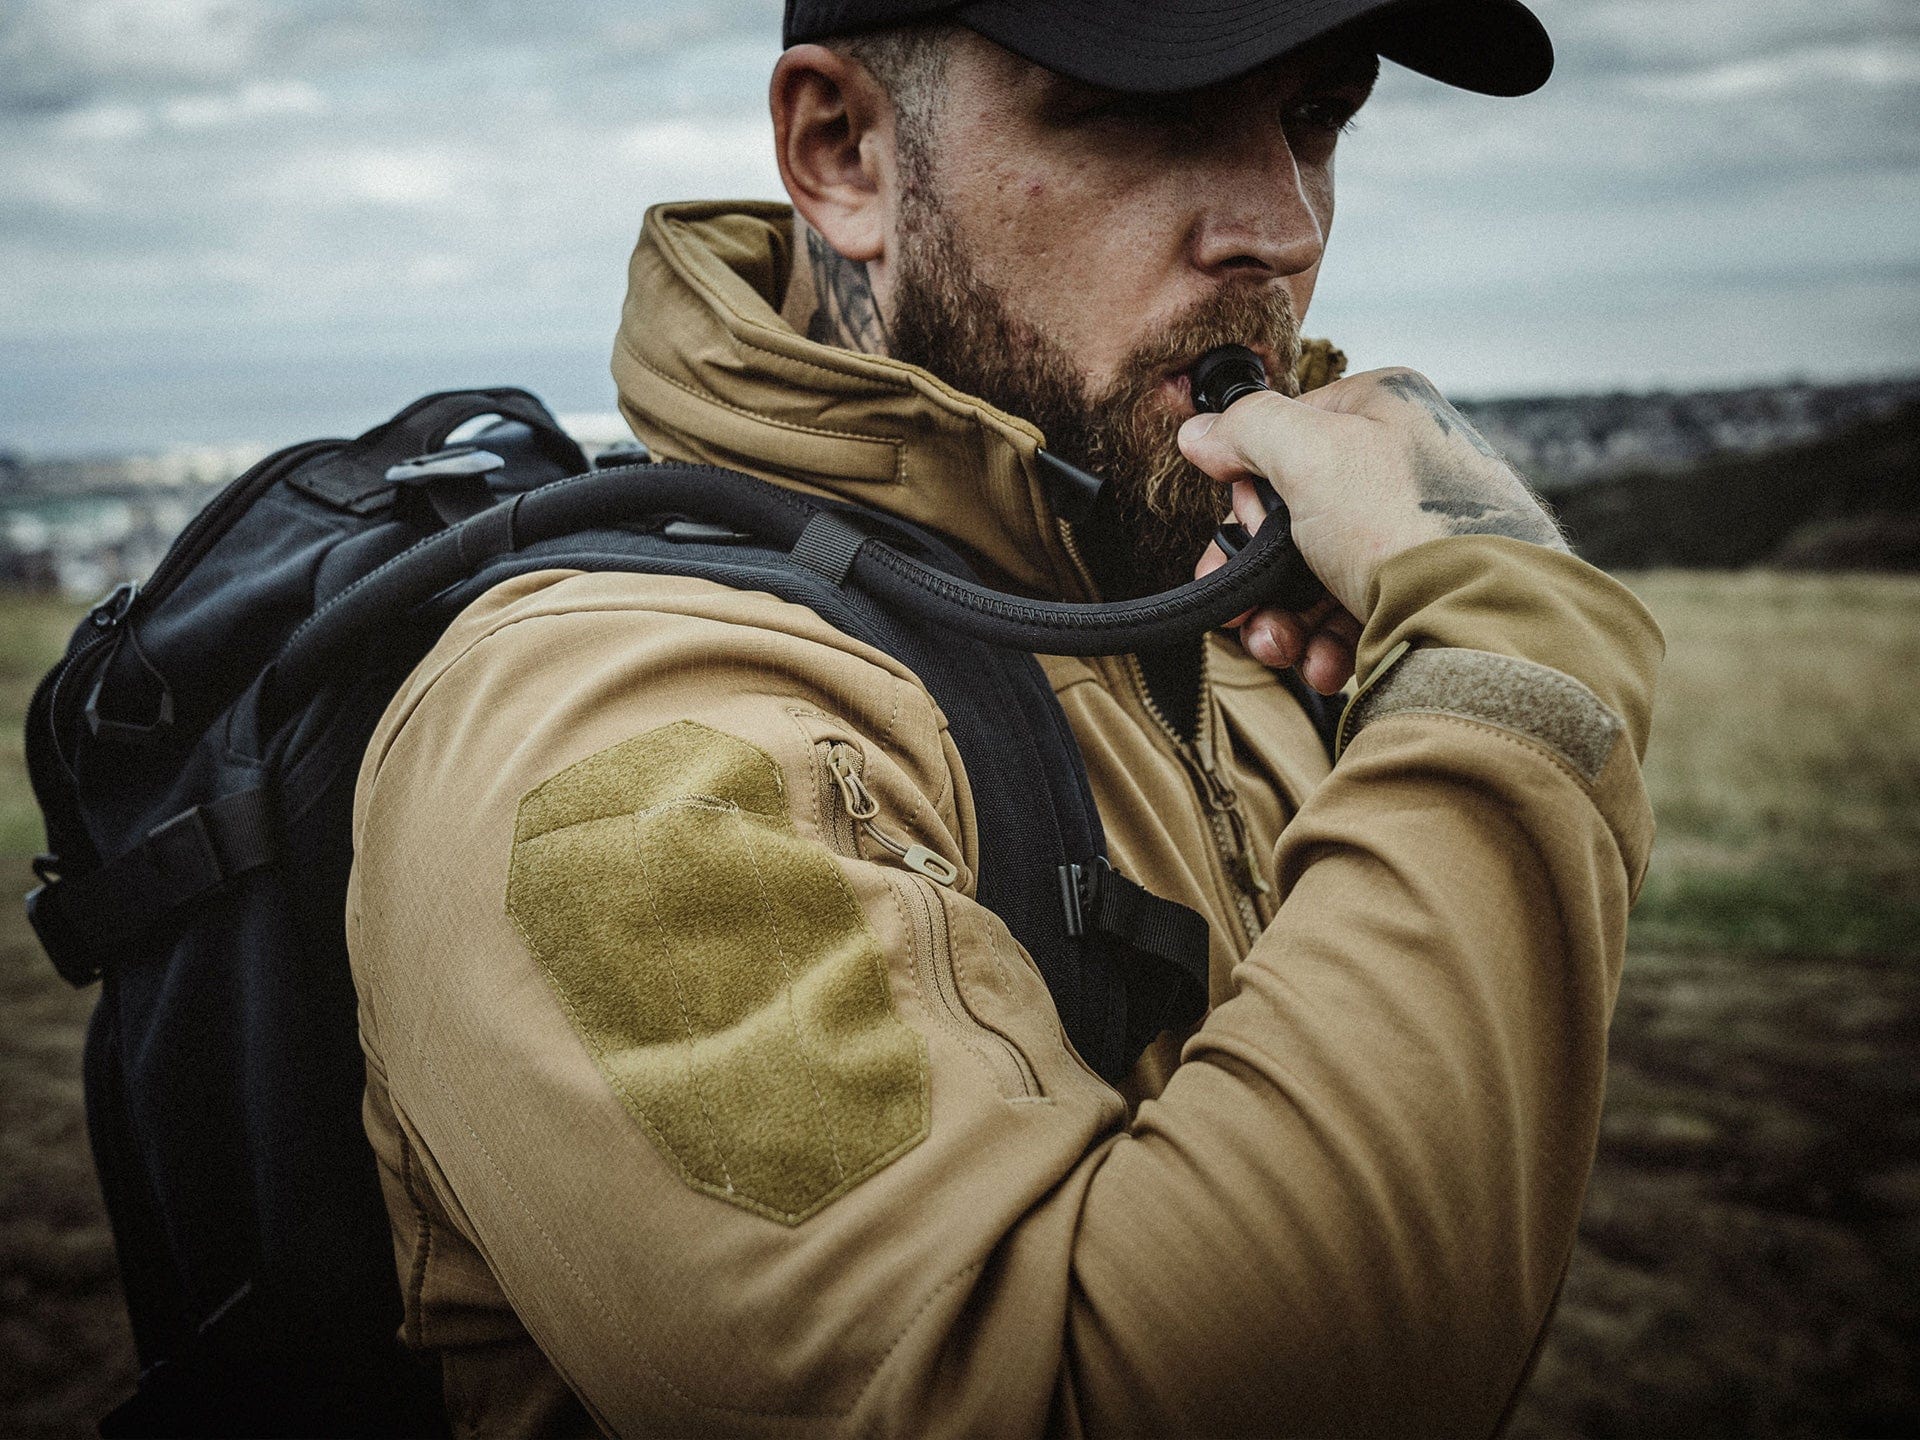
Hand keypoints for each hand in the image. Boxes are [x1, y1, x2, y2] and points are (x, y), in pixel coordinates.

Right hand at [1181, 367, 1565, 684]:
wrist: (1481, 621)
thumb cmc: (1404, 524)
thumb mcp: (1309, 453)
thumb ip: (1247, 429)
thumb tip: (1201, 431)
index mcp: (1385, 412)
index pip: (1288, 435)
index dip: (1252, 486)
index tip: (1243, 523)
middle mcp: (1403, 468)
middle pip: (1294, 516)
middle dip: (1258, 572)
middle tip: (1242, 602)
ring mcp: (1413, 535)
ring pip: (1315, 575)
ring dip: (1282, 619)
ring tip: (1279, 647)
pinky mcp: (1422, 597)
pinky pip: (1351, 617)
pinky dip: (1323, 646)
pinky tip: (1322, 664)